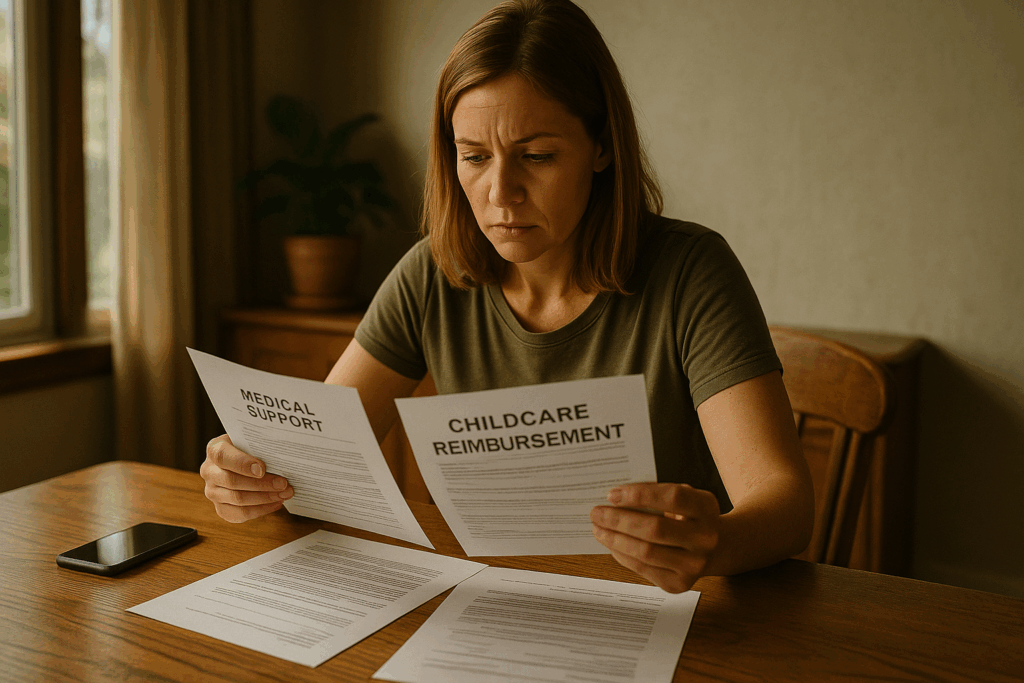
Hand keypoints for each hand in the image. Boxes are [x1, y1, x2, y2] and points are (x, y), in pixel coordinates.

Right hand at [200, 435, 293, 521]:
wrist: (242, 460)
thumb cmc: (249, 449)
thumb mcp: (251, 441)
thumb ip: (259, 447)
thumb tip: (279, 456)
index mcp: (214, 450)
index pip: (223, 457)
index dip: (242, 464)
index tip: (262, 469)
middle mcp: (209, 471)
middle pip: (232, 481)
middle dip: (262, 484)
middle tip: (283, 484)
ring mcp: (212, 491)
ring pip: (238, 499)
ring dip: (265, 498)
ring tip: (284, 494)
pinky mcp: (220, 508)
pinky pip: (240, 514)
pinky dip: (261, 510)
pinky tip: (276, 503)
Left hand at [590, 483, 720, 592]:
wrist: (717, 547)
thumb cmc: (690, 516)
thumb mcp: (684, 496)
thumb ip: (656, 493)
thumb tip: (615, 498)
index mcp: (706, 508)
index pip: (672, 498)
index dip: (639, 495)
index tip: (612, 494)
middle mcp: (705, 538)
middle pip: (655, 529)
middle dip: (619, 520)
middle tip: (596, 513)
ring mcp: (694, 564)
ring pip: (646, 552)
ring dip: (615, 539)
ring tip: (598, 529)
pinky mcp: (679, 583)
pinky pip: (643, 568)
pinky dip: (622, 555)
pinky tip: (612, 544)